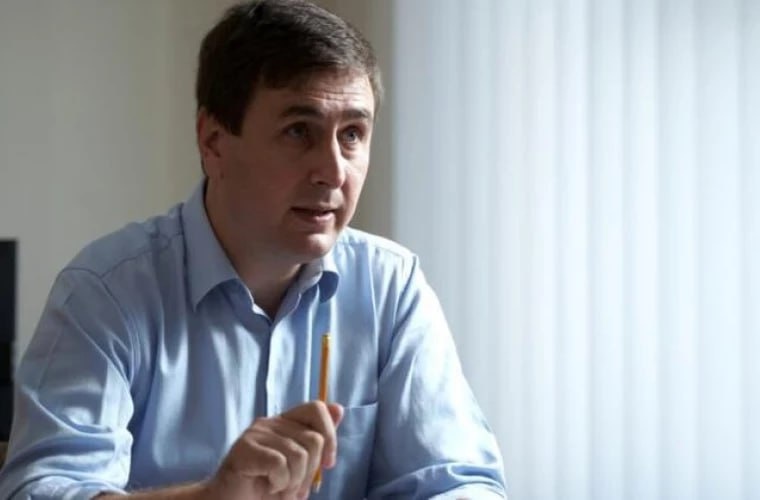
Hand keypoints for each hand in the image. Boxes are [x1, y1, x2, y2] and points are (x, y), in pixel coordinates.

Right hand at [204, 401, 343, 499]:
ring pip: (299, 455)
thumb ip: (318, 440)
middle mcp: (270, 422)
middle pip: (314, 439)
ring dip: (293, 482)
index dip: (330, 436)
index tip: (328, 464)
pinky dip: (279, 484)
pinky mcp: (244, 448)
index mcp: (284, 422)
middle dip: (310, 472)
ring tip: (279, 489)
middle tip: (293, 487)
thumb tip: (338, 408)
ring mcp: (255, 433)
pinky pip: (279, 464)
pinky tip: (268, 487)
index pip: (316, 409)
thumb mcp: (301, 466)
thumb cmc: (266, 487)